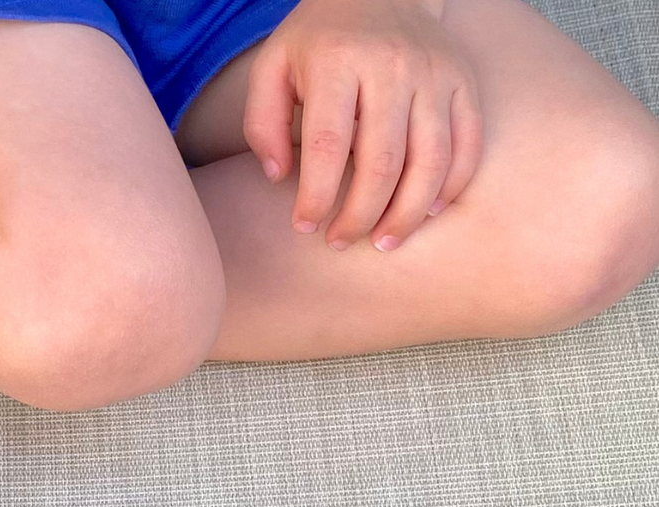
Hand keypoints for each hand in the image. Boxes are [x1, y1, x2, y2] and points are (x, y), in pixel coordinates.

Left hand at [244, 0, 482, 249]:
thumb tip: (278, 177)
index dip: (316, 197)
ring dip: (407, 213)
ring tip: (384, 242)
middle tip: (340, 242)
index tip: (305, 226)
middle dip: (360, 216)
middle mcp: (393, 67)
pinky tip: (427, 212)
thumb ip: (261, 122)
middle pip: (382, 163)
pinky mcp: (463, 82)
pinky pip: (468, 144)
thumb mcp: (273, 67)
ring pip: (431, 160)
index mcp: (339, 63)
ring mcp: (434, 74)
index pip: (328, 148)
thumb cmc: (320, 41)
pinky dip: (451, 186)